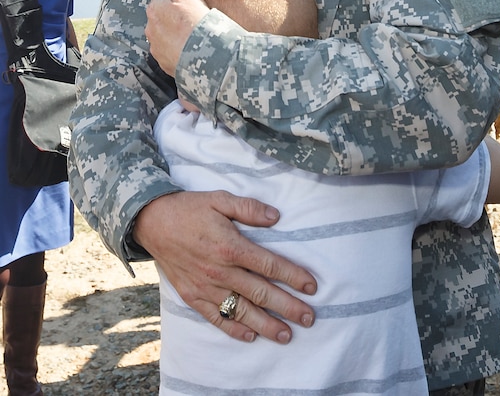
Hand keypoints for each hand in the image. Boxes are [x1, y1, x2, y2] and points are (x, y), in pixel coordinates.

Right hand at [132, 191, 316, 342]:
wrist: (152, 222)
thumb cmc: (189, 208)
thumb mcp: (219, 199)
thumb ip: (248, 208)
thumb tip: (275, 216)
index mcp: (230, 246)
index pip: (269, 265)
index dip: (293, 276)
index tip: (312, 286)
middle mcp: (220, 271)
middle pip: (261, 293)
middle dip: (288, 307)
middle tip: (309, 318)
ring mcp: (206, 287)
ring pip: (241, 311)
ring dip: (266, 325)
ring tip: (287, 335)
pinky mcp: (192, 296)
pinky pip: (216, 318)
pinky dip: (233, 329)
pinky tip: (250, 336)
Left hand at [145, 0, 208, 75]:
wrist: (204, 59)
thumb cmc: (197, 25)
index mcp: (155, 7)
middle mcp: (151, 26)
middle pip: (158, 11)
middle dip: (168, 8)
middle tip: (186, 8)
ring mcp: (156, 45)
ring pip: (161, 30)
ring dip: (170, 27)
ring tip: (187, 29)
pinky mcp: (163, 60)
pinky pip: (167, 48)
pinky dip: (174, 44)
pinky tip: (186, 44)